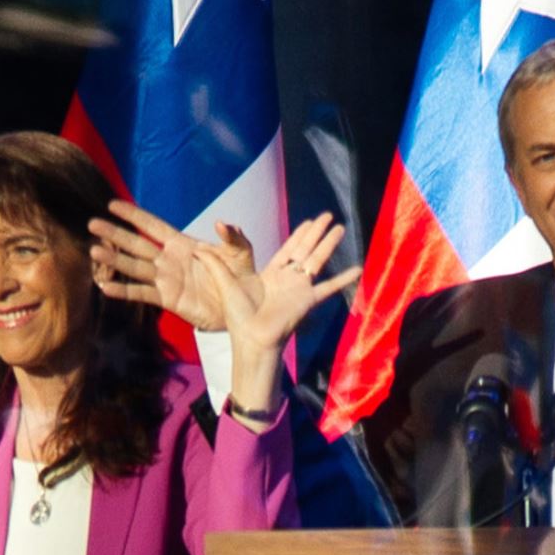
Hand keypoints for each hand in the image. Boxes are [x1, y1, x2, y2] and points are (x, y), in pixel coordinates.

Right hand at [88, 200, 257, 330]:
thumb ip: (233, 238)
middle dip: (115, 234)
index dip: (134, 215)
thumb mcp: (241, 254)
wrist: (242, 307)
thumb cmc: (242, 277)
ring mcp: (166, 279)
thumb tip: (223, 223)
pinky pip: (141, 293)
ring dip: (114, 260)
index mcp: (183, 244)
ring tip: (94, 252)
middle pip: (136, 244)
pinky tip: (106, 287)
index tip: (113, 204)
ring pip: (134, 267)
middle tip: (92, 224)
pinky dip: (124, 291)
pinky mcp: (167, 299)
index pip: (153, 225)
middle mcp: (169, 260)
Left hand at [203, 214, 358, 427]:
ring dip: (330, 244)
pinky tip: (358, 269)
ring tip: (342, 228)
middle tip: (330, 215)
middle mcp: (288, 280)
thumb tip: (196, 249)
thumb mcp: (225, 283)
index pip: (289, 249)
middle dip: (318, 232)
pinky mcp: (307, 299)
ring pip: (318, 260)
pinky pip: (328, 287)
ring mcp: (300, 288)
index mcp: (271, 275)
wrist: (252, 339)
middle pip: (306, 249)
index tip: (310, 221)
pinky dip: (343, 279)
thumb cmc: (238, 316)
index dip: (300, 234)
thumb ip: (215, 264)